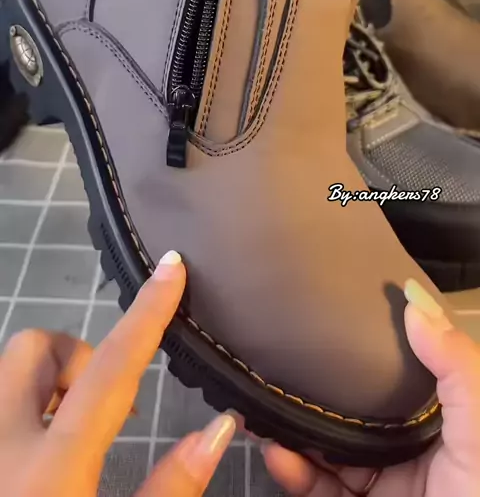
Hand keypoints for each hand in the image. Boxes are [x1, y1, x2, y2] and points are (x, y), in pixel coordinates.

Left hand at [0, 250, 235, 496]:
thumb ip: (170, 486)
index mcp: (51, 469)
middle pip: (36, 346)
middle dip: (75, 354)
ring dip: (47, 382)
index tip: (172, 266)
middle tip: (102, 401)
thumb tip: (220, 428)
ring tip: (71, 429)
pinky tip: (36, 453)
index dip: (148, 314)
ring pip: (9, 369)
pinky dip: (22, 404)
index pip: (110, 370)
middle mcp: (2, 441)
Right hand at [263, 278, 479, 496]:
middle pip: (360, 410)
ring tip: (265, 407)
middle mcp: (416, 451)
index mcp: (448, 423)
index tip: (335, 315)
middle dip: (321, 389)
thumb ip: (456, 366)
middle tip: (281, 361)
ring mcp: (387, 487)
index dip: (372, 345)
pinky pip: (322, 489)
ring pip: (333, 449)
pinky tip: (278, 455)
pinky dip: (295, 473)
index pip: (406, 372)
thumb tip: (412, 297)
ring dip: (297, 431)